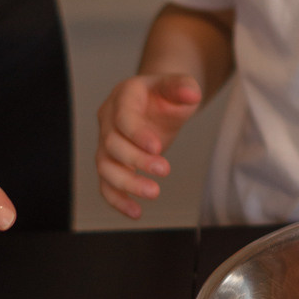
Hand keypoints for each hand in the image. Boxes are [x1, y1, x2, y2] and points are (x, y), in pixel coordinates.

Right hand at [96, 73, 201, 218]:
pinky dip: (117, 200)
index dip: (137, 134)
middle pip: (112, 144)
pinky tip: (135, 212)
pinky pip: (106, 184)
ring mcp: (106, 143)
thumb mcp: (178, 85)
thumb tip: (192, 93)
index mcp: (123, 97)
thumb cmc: (166, 95)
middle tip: (164, 170)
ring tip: (153, 193)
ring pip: (105, 167)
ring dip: (126, 184)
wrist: (156, 102)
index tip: (157, 148)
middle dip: (136, 160)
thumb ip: (183, 86)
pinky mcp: (112, 163)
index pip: (123, 118)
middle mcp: (108, 120)